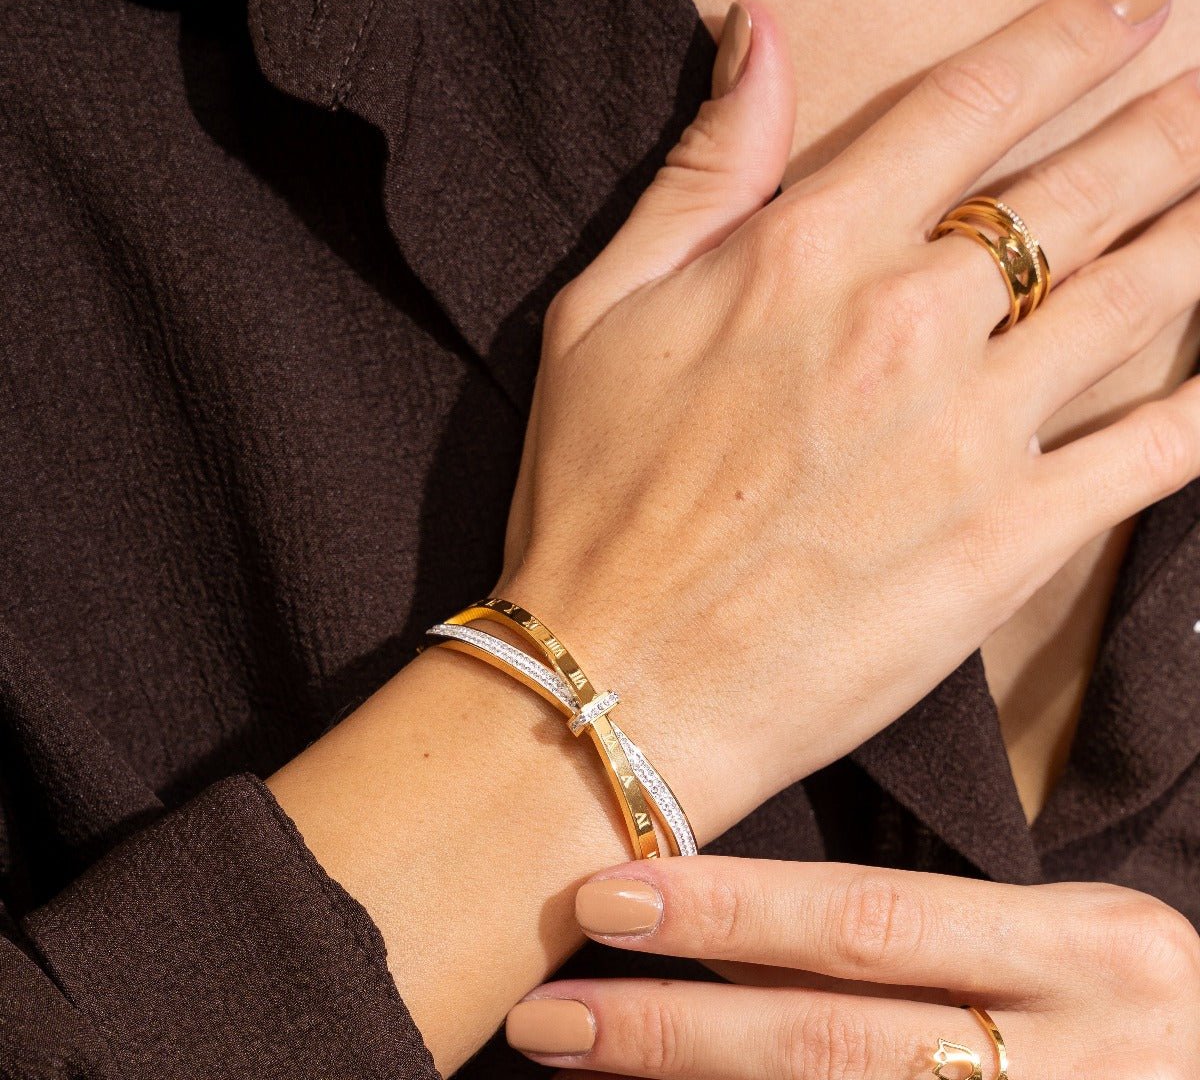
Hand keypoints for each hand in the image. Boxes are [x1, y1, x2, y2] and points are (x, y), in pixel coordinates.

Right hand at [494, 0, 1199, 838]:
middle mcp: (908, 324)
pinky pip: (1155, 449)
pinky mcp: (1011, 541)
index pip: (971, 103)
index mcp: (807, 252)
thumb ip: (699, 170)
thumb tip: (757, 36)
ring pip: (1141, 296)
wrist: (618, 679)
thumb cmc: (591, 495)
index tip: (1134, 3)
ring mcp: (974, 435)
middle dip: (1170, 123)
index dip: (1069, 37)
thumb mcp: (601, 307)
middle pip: (1081, 190)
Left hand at [503, 855, 1199, 1078]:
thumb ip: (920, 939)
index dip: (730, 914)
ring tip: (577, 1066)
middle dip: (676, 1035)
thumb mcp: (1063, 946)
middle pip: (834, 1048)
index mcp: (1090, 953)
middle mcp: (1083, 1063)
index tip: (605, 896)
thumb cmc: (1129, 1010)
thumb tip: (724, 932)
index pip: (870, 921)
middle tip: (548, 1014)